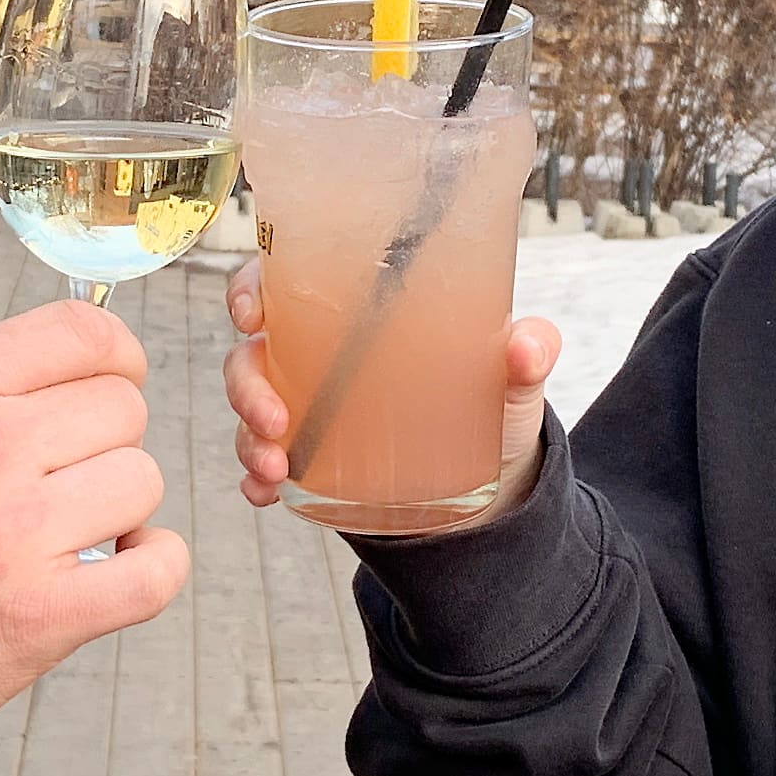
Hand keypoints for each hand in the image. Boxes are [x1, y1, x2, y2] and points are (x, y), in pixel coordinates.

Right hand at [0, 298, 186, 764]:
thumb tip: (80, 366)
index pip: (83, 331)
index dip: (117, 361)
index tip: (110, 391)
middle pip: (124, 409)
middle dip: (106, 448)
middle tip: (62, 489)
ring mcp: (11, 533)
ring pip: (143, 482)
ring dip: (121, 513)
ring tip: (69, 538)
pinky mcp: (40, 616)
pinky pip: (158, 571)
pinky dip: (154, 568)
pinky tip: (118, 572)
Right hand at [222, 259, 559, 525]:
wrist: (488, 481)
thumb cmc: (489, 404)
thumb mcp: (510, 378)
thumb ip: (527, 353)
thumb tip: (528, 345)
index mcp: (351, 315)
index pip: (283, 282)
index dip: (251, 289)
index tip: (252, 312)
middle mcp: (316, 357)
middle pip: (251, 353)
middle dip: (246, 384)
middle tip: (275, 417)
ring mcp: (306, 410)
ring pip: (249, 411)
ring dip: (248, 438)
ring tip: (278, 466)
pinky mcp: (308, 461)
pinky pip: (262, 466)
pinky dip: (256, 479)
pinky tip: (265, 493)